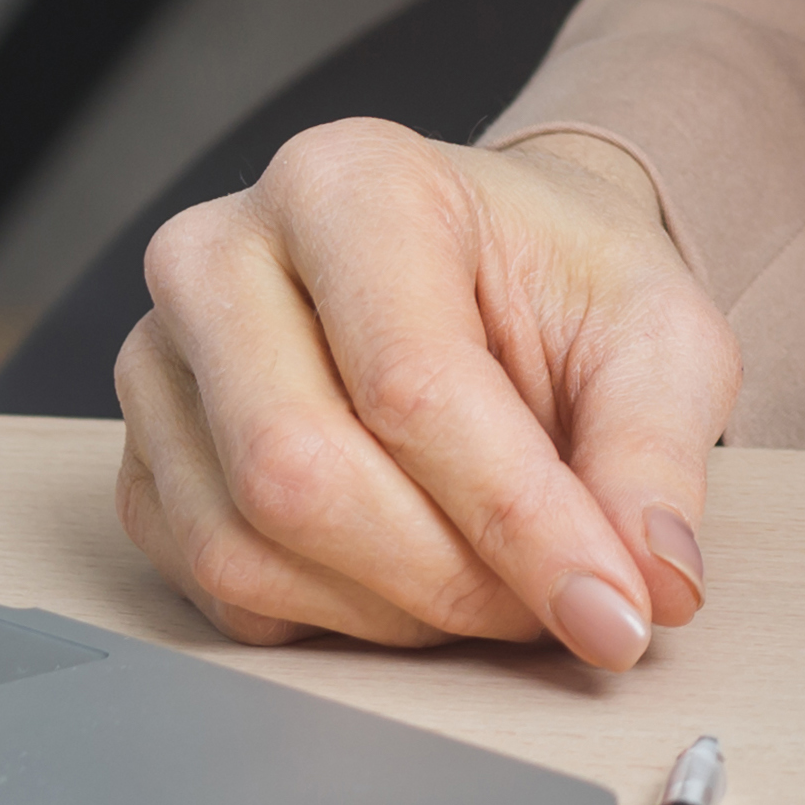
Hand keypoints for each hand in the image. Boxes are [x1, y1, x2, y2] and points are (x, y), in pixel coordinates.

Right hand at [113, 122, 738, 662]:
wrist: (494, 269)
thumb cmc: (562, 281)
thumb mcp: (658, 332)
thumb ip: (657, 449)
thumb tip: (654, 584)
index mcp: (348, 181)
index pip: (410, 382)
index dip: (519, 518)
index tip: (614, 610)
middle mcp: (223, 256)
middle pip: (298, 470)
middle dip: (448, 576)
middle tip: (556, 607)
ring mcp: (163, 363)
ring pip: (245, 547)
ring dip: (395, 613)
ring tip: (499, 590)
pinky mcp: (147, 464)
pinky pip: (216, 592)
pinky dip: (335, 623)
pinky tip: (420, 583)